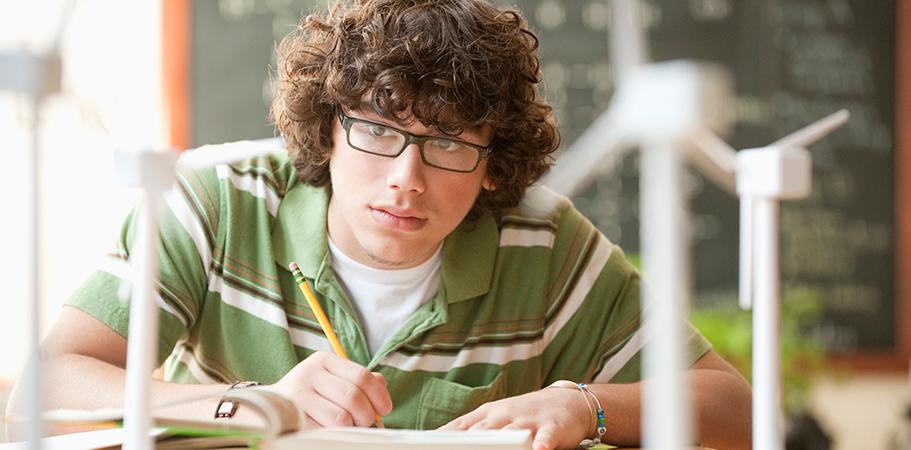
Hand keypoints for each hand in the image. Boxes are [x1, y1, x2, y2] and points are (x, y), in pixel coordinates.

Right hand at [269, 351, 391, 427]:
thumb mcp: (333, 380)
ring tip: (345, 427)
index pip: (362, 376)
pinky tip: (330, 430)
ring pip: (341, 418)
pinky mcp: (293, 418)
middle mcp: (309, 374)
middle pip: (354, 397)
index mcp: (323, 360)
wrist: (270, 408)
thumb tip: (382, 387)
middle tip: (364, 423)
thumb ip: (359, 380)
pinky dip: (335, 435)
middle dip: (366, 415)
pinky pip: (325, 431)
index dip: (379, 395)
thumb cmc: (311, 396)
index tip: (385, 409)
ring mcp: (298, 396)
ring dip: (350, 427)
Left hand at [439, 387, 591, 449]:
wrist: (567, 401)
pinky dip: (541, 443)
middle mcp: (504, 416)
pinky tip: (538, 449)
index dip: (441, 438)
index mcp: (487, 415)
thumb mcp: (494, 419)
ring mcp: (527, 421)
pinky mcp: (552, 427)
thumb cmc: (524, 415)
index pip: (459, 428)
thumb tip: (439, 439)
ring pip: (510, 432)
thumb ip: (469, 430)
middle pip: (480, 431)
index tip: (423, 446)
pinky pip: (546, 436)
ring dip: (500, 442)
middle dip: (464, 444)